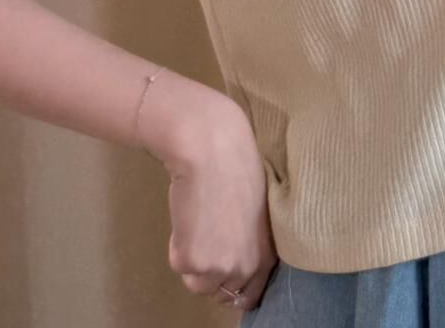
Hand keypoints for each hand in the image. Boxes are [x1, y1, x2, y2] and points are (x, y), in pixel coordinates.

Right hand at [164, 96, 279, 312]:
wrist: (212, 150)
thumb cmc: (238, 165)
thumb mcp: (257, 210)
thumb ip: (250, 239)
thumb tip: (236, 250)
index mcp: (266, 256)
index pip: (250, 295)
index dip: (233, 285)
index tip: (222, 272)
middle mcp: (245, 269)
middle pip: (220, 291)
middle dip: (210, 270)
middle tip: (206, 235)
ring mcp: (218, 269)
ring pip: (196, 281)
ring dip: (193, 258)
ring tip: (198, 221)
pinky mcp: (191, 261)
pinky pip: (179, 263)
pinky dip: (177, 243)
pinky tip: (188, 214)